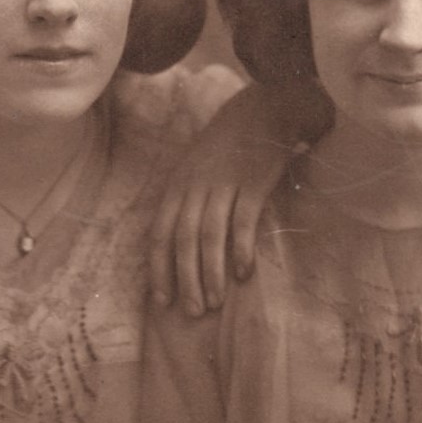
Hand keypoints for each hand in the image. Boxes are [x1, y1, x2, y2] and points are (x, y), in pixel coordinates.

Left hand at [150, 91, 294, 316]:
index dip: (159, 269)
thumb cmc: (226, 145)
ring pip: (209, 236)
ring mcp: (223, 184)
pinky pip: (242, 222)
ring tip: (215, 302)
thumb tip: (177, 246)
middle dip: (185, 279)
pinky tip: (243, 274)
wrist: (262, 111)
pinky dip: (240, 249)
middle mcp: (194, 186)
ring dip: (211, 272)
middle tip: (192, 311)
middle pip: (182, 240)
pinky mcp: (252, 183)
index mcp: (177, 185)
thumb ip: (184, 201)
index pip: (160, 234)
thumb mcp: (193, 167)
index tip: (162, 300)